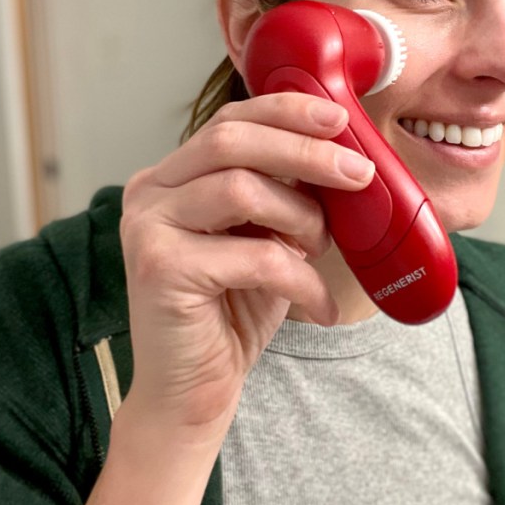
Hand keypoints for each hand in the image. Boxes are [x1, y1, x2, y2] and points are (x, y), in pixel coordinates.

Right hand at [117, 92, 373, 433]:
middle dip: (305, 151)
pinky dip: (302, 279)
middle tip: (358, 172)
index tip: (340, 118)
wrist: (193, 392)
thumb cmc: (233, 310)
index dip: (286, 112)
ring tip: (322, 249)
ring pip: (241, 188)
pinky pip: (254, 255)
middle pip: (231, 141)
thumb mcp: (263, 236)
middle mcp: (148, 192)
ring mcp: (146, 227)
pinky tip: (322, 306)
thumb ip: (282, 191)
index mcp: (170, 176)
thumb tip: (340, 151)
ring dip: (303, 217)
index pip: (229, 121)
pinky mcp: (159, 268)